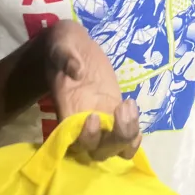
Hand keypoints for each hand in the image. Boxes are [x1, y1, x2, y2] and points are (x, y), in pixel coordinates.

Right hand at [43, 20, 140, 160]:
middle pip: (99, 151)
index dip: (87, 138)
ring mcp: (102, 118)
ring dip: (127, 135)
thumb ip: (64, 56)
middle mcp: (83, 122)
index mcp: (66, 110)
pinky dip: (134, 133)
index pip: (74, 141)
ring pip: (115, 147)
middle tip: (121, 108)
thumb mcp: (60, 42)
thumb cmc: (62, 45)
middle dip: (114, 140)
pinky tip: (134, 109)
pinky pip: (126, 134)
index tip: (93, 116)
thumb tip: (76, 69)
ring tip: (129, 106)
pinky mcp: (114, 110)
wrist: (72, 45)